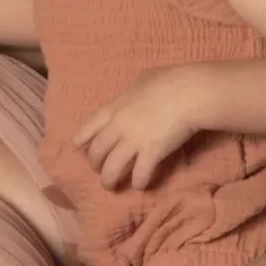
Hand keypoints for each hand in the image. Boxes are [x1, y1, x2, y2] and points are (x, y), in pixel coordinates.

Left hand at [75, 68, 204, 190]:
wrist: (189, 92)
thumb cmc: (170, 80)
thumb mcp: (144, 79)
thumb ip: (133, 92)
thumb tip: (135, 95)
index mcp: (115, 107)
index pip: (90, 126)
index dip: (81, 138)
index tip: (75, 147)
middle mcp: (119, 126)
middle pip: (98, 150)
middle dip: (95, 163)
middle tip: (98, 170)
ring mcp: (133, 141)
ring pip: (112, 167)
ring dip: (109, 179)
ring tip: (110, 186)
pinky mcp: (151, 153)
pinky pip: (140, 173)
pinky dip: (138, 182)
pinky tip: (140, 186)